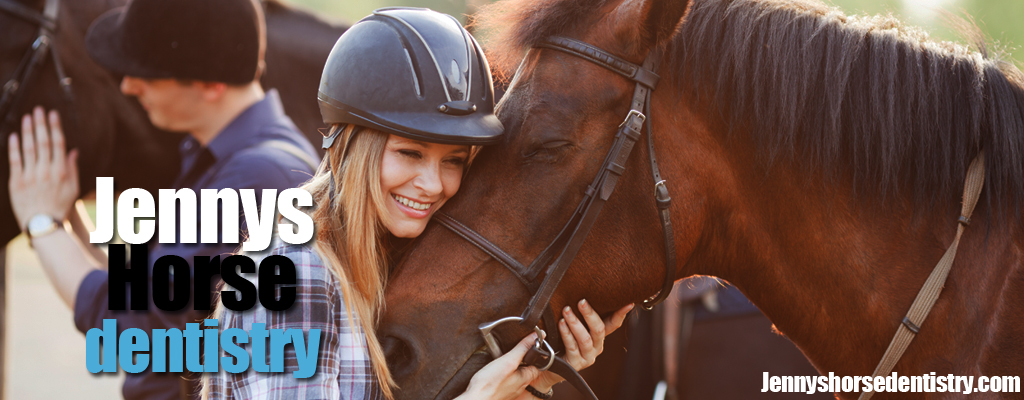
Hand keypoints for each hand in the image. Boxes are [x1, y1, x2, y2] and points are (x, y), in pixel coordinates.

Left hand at [8, 107, 78, 229]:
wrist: (43, 225)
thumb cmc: (60, 207)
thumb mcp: (72, 188)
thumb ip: (72, 168)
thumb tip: (73, 151)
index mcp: (61, 171)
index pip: (58, 143)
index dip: (55, 127)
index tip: (53, 114)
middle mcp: (46, 171)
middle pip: (43, 142)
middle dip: (40, 124)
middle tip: (38, 109)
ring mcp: (30, 176)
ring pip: (29, 149)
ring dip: (27, 132)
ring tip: (27, 117)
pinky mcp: (17, 183)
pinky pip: (15, 162)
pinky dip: (14, 148)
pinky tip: (14, 136)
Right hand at [457, 333, 541, 399]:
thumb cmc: (489, 384)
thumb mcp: (508, 360)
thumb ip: (523, 348)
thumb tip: (538, 336)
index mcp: (526, 378)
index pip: (540, 363)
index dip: (537, 352)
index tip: (532, 343)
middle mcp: (521, 385)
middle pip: (528, 367)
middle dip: (523, 357)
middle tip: (515, 349)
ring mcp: (511, 389)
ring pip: (517, 373)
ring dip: (512, 365)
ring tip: (504, 359)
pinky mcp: (502, 391)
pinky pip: (507, 379)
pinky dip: (504, 373)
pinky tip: (496, 370)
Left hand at [528, 300, 633, 391]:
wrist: (549, 364)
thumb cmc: (561, 340)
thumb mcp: (573, 326)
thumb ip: (579, 315)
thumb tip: (581, 295)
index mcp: (599, 336)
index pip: (613, 324)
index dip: (621, 314)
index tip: (628, 302)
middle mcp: (596, 347)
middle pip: (599, 329)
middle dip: (590, 314)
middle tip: (581, 301)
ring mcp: (587, 357)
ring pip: (585, 339)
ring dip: (575, 323)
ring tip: (566, 311)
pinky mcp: (576, 364)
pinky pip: (572, 346)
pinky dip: (566, 333)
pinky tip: (561, 323)